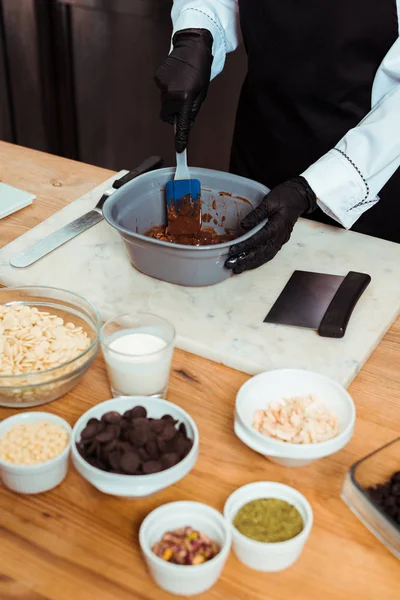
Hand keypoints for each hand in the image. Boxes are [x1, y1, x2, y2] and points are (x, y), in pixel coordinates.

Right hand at [155, 29, 212, 153]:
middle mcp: (171, 94)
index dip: (181, 138)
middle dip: (174, 114)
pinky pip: (162, 91)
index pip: (182, 124)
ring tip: (182, 85)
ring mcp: (162, 85)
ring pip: (164, 104)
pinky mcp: (157, 78)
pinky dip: (168, 89)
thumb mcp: (201, 93)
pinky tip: (176, 77)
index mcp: (185, 98)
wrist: (192, 46)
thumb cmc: (200, 68)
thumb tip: (185, 123)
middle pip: (167, 116)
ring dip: (172, 100)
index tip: (180, 150)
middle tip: (184, 103)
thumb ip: (192, 110)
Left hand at [225, 176, 316, 273]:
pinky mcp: (280, 241)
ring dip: (250, 264)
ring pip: (264, 257)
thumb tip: (244, 224)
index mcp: (276, 227)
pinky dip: (259, 262)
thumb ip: (257, 213)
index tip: (232, 251)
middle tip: (230, 264)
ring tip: (237, 269)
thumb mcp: (270, 201)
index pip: (257, 239)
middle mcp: (278, 237)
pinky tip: (250, 265)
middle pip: (260, 252)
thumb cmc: (285, 196)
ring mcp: (280, 241)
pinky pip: (269, 255)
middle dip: (244, 260)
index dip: (244, 246)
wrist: (300, 197)